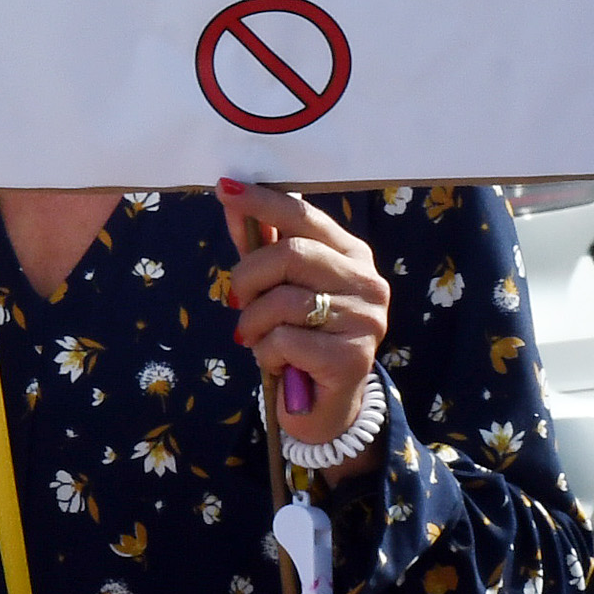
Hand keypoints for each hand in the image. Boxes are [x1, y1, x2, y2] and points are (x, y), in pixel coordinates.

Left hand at [217, 180, 386, 476]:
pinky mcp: (354, 357)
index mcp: (351, 255)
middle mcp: (368, 282)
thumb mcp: (277, 287)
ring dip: (255, 324)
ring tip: (262, 340)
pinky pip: (284, 340)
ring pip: (283, 301)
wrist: (322, 403)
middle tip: (238, 302)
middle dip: (248, 277)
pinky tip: (281, 363)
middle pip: (290, 254)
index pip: (305, 216)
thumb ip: (260, 246)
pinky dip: (267, 353)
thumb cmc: (299, 336)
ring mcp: (366, 319)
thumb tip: (232, 201)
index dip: (263, 202)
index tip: (226, 189)